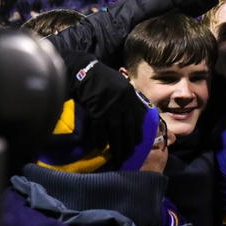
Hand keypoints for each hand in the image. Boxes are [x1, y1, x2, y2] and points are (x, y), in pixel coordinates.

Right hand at [59, 50, 145, 167]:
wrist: (85, 70)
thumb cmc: (103, 78)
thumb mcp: (122, 85)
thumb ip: (131, 99)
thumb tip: (141, 113)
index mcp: (130, 96)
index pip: (137, 118)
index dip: (138, 132)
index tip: (138, 143)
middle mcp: (122, 103)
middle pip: (128, 127)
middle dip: (129, 142)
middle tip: (129, 155)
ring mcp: (109, 106)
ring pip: (115, 130)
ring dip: (117, 144)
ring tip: (118, 155)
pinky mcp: (96, 109)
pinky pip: (99, 127)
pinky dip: (100, 137)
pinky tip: (101, 146)